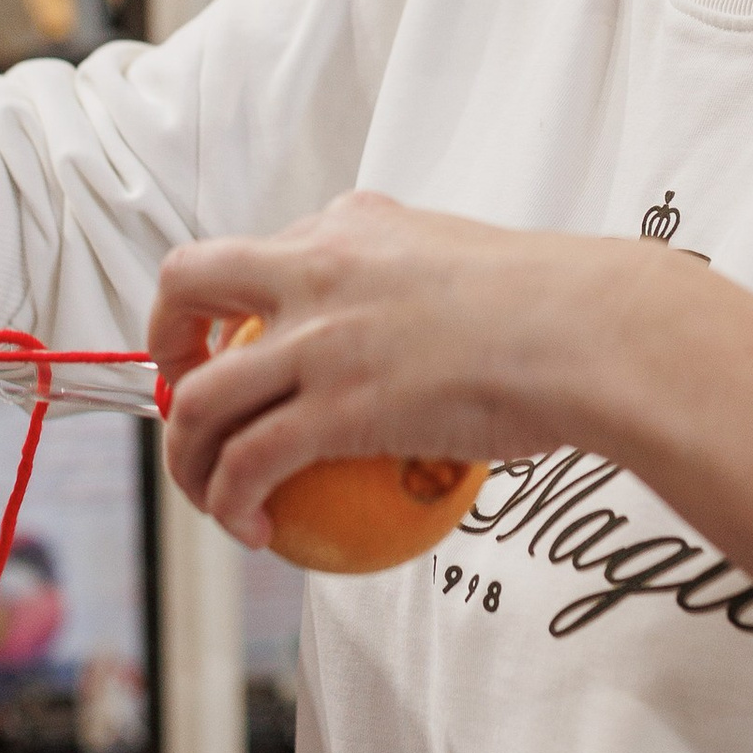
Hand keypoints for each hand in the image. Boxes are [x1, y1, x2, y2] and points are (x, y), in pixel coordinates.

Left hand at [149, 193, 655, 546]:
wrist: (590, 335)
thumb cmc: (563, 310)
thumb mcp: (472, 265)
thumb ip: (427, 286)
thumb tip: (434, 336)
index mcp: (352, 222)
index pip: (264, 251)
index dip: (236, 303)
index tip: (248, 344)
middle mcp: (316, 266)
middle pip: (187, 285)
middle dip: (162, 339)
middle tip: (183, 392)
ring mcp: (319, 336)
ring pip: (198, 397)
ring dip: (185, 454)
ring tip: (208, 493)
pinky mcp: (334, 407)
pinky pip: (248, 464)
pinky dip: (231, 503)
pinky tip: (254, 530)